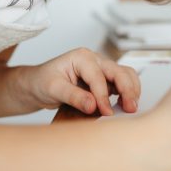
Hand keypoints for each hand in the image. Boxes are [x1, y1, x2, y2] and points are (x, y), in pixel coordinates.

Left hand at [19, 48, 139, 115]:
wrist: (38, 85)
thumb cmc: (43, 82)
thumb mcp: (53, 89)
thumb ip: (73, 96)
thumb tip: (92, 106)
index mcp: (82, 57)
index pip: (99, 77)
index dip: (104, 96)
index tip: (106, 112)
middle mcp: (96, 60)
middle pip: (120, 72)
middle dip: (127, 90)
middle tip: (130, 109)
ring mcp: (102, 69)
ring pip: (126, 75)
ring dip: (132, 90)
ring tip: (131, 107)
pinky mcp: (106, 79)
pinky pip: (124, 82)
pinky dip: (129, 92)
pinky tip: (126, 105)